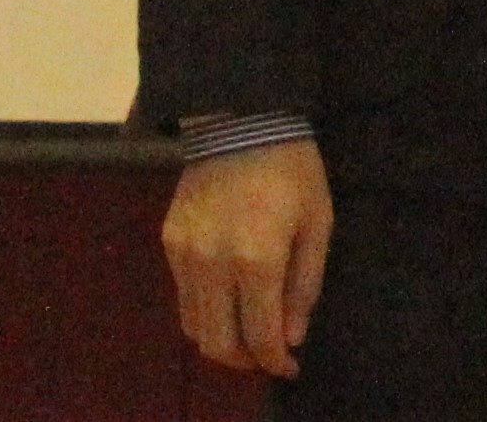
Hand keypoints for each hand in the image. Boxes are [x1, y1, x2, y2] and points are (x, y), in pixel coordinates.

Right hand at [162, 136, 330, 379]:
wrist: (241, 119)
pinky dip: (204, 310)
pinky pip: (182, 296)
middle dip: (245, 359)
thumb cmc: (293, 169)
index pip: (259, 336)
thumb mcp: (317, 223)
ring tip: (247, 329)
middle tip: (268, 351)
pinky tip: (227, 296)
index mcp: (256, 260)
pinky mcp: (169, 241)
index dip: (275, 361)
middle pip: (218, 343)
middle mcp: (212, 264)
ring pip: (193, 326)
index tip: (290, 367)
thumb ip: (304, 286)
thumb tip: (292, 337)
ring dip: (221, 339)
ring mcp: (184, 254)